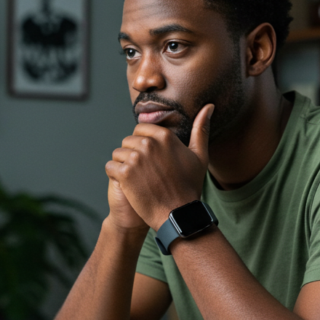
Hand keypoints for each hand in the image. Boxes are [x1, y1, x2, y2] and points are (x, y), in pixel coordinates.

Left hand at [105, 104, 212, 229]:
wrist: (177, 213)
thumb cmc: (190, 186)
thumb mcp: (199, 155)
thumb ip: (200, 129)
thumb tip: (209, 106)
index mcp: (165, 136)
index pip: (140, 129)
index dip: (143, 143)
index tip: (150, 159)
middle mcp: (148, 144)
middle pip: (128, 141)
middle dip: (132, 154)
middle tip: (144, 172)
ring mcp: (135, 159)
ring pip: (118, 153)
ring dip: (123, 165)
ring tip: (137, 179)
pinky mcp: (124, 174)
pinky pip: (110, 167)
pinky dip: (115, 176)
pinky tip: (128, 185)